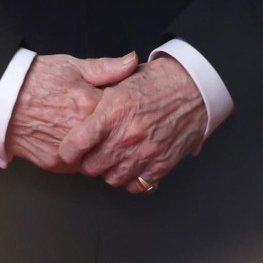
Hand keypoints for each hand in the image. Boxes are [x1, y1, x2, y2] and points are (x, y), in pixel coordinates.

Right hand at [5, 51, 137, 172]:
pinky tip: (77, 142)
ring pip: (96, 157)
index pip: (122, 114)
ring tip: (92, 133)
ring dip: (98, 148)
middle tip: (109, 122)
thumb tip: (132, 61)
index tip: (123, 105)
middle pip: (112, 140)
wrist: (1, 98)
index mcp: (89, 105)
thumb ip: (106, 68)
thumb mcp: (72, 65)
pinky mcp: (55, 164)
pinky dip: (80, 156)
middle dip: (113, 133)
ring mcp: (68, 152)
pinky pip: (77, 165)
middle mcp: (81, 132)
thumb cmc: (36, 79)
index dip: (124, 109)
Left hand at [58, 56, 206, 191]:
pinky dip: (131, 178)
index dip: (68, 149)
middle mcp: (128, 135)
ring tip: (112, 156)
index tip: (67, 148)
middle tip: (91, 151)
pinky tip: (131, 163)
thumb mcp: (122, 77)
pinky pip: (136, 184)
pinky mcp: (161, 165)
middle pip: (92, 166)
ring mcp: (145, 153)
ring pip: (112, 178)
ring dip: (109, 170)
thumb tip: (80, 106)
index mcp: (114, 110)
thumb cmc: (159, 80)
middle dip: (88, 160)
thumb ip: (99, 93)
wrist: (194, 87)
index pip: (78, 142)